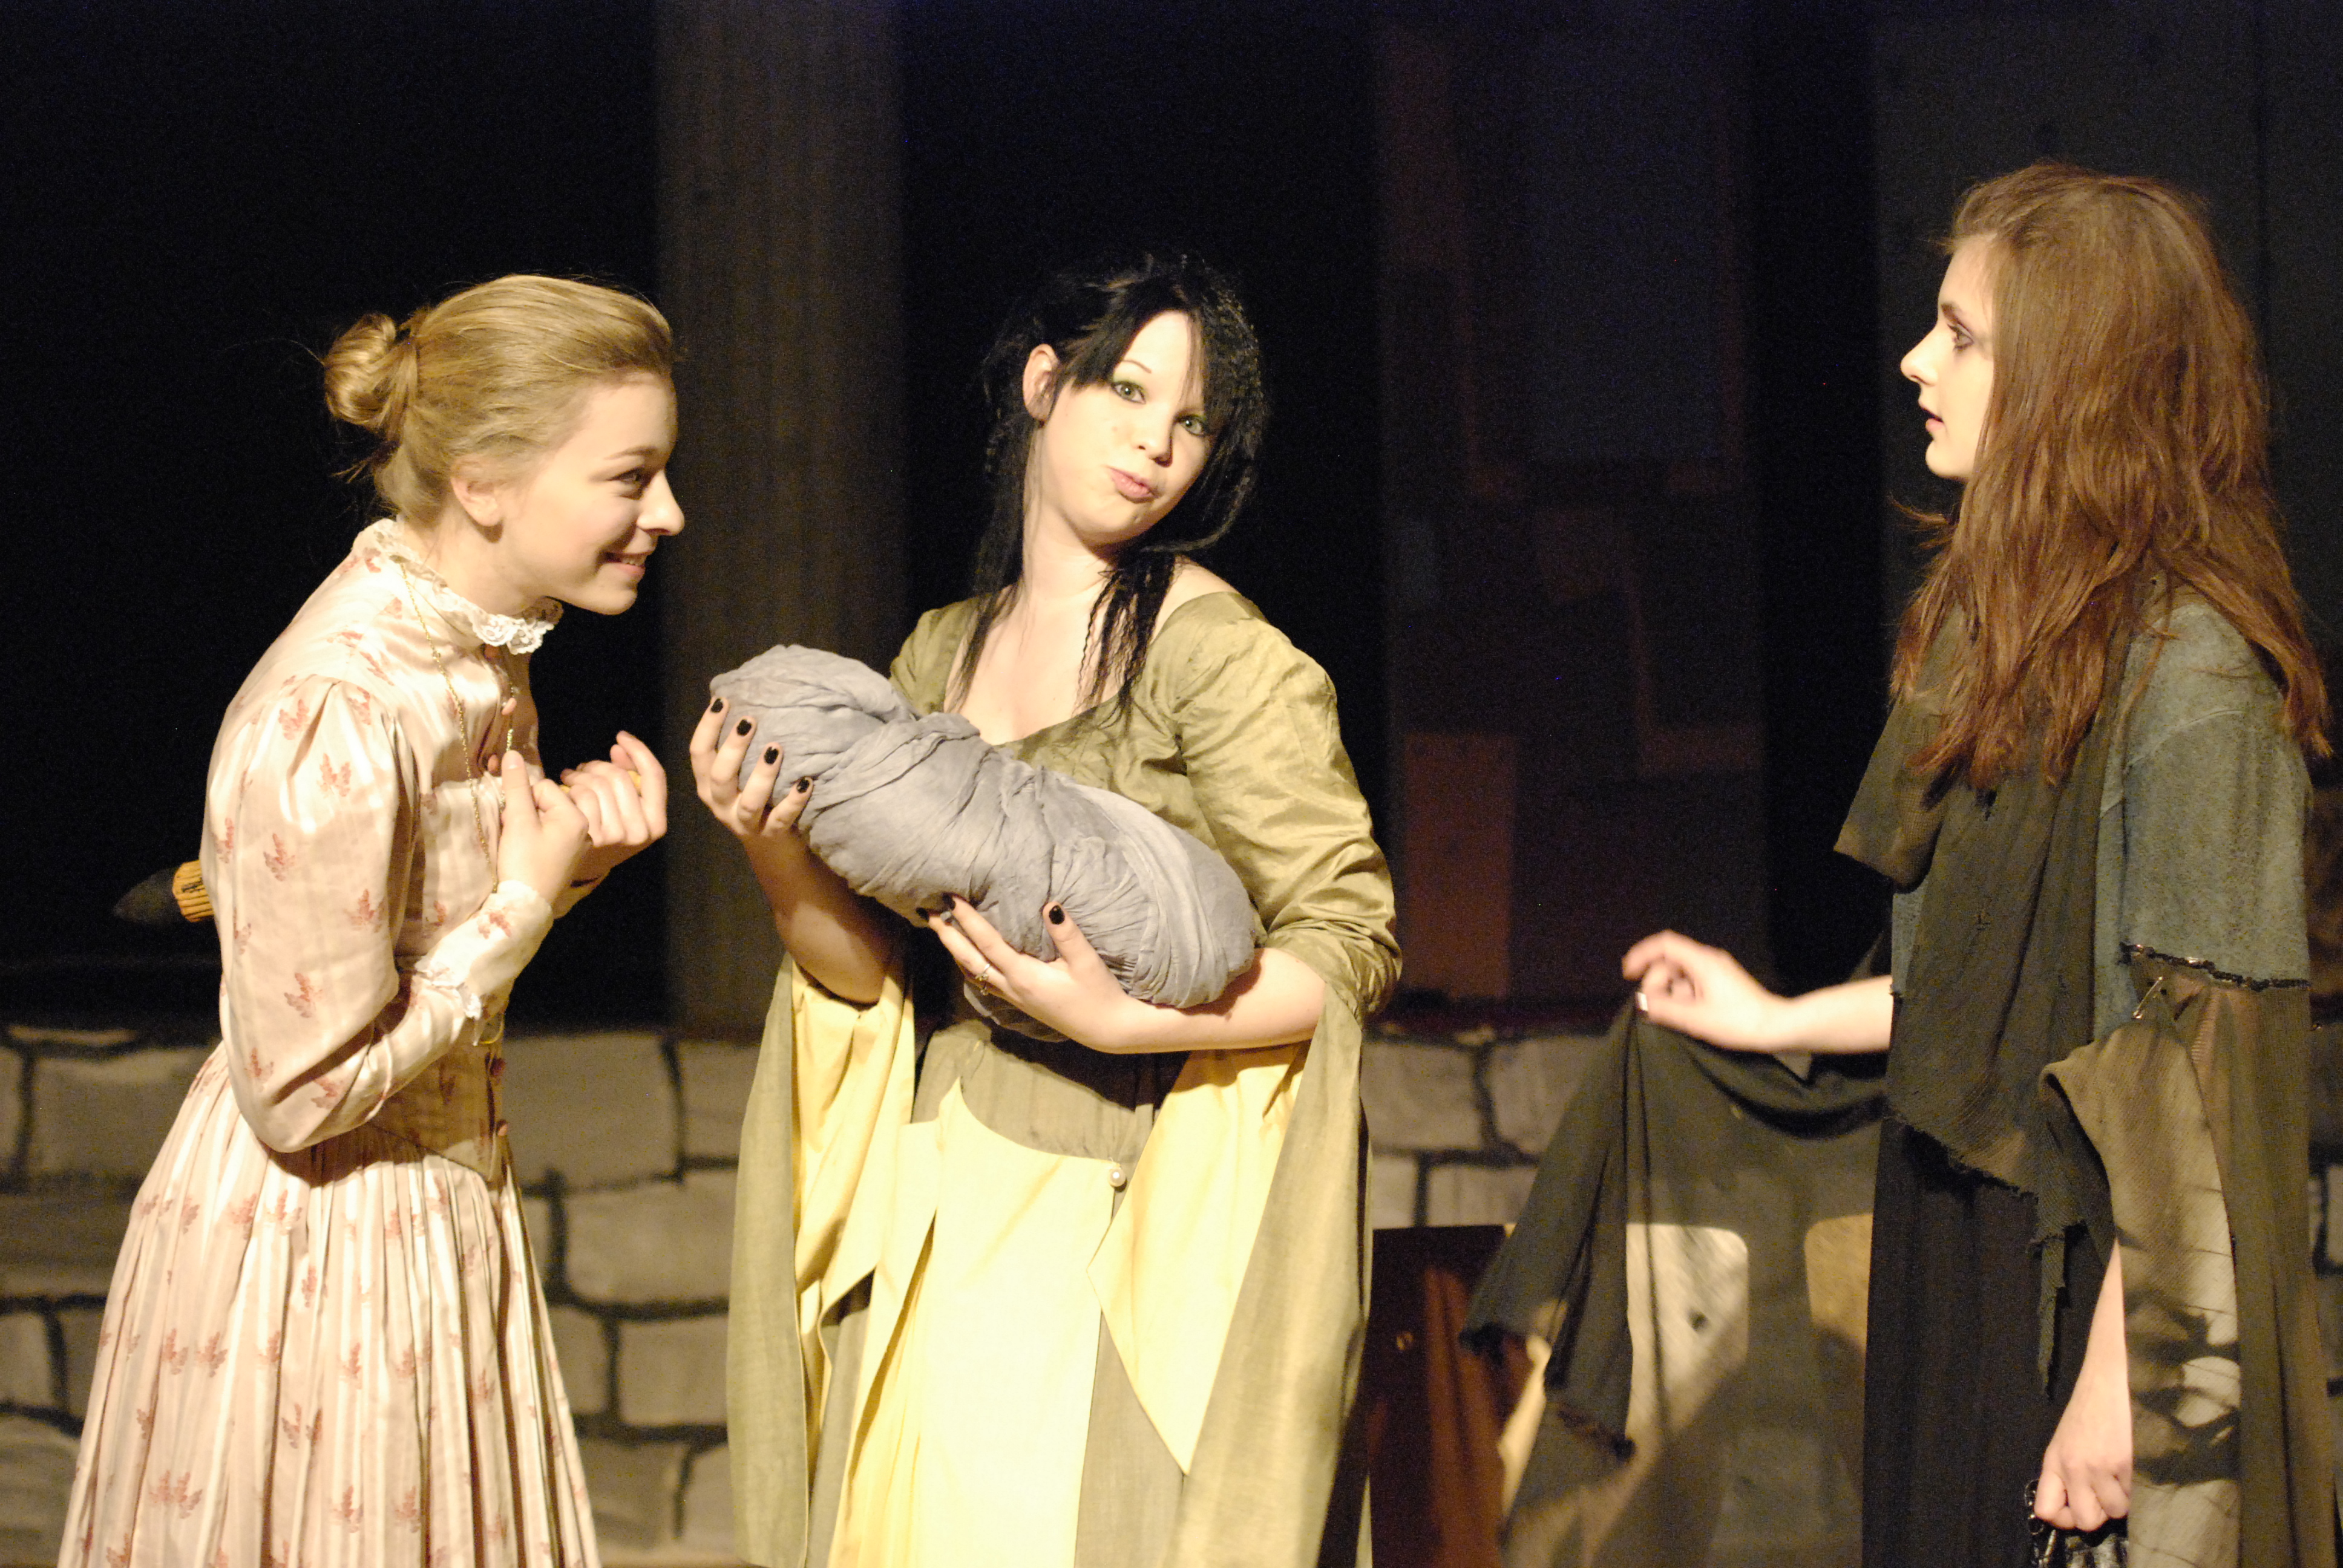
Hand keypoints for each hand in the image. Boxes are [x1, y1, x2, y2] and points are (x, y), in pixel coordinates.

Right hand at [495, 748, 590, 902]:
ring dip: (536, 819)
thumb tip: (513, 754)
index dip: (524, 800)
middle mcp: (586, 828)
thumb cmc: (522, 862)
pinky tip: (532, 848)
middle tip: (521, 830)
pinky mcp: (571, 854)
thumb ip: (516, 786)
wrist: (524, 906)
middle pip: (553, 797)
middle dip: (532, 807)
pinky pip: (557, 830)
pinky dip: (542, 832)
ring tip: (525, 839)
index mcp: (577, 817)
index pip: (546, 787)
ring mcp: (580, 842)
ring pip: (555, 813)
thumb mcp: (517, 821)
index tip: (517, 821)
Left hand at [559, 730, 668, 888]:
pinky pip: (581, 794)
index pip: (654, 776)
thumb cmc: (604, 830)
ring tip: (572, 777)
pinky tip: (563, 788)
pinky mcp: (590, 835)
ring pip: (599, 783)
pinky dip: (570, 785)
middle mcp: (639, 832)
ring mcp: (615, 836)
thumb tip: (619, 747)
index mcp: (656, 824)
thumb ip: (630, 778)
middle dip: (599, 764)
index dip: (639, 751)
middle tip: (584, 768)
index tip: (620, 737)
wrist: (578, 867)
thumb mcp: (629, 810)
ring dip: (581, 772)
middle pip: (620, 776)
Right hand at [687, 699, 814, 873]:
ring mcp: (745, 822)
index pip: (699, 753)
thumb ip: (734, 748)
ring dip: (762, 774)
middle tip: (750, 720)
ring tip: (776, 748)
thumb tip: (741, 698)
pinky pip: (781, 818)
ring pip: (749, 800)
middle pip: (720, 775)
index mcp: (708, 784)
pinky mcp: (770, 834)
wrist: (771, 848)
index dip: (707, 727)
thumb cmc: (755, 797)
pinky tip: (806, 782)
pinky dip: (794, 800)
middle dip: (733, 747)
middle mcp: (721, 803)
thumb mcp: (736, 775)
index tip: (723, 701)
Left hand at [928, 896, 1156, 1050]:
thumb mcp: (1086, 962)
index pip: (988, 943)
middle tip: (927, 911)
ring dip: (954, 949)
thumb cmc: (1099, 994)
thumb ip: (1066, 933)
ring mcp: (1013, 997)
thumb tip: (1048, 904)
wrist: (1106, 1029)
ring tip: (941, 929)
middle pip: (969, 959)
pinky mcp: (1019, 1002)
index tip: (952, 897)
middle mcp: (1012, 988)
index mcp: (1025, 976)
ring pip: (972, 972)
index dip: (968, 919)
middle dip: (947, 935)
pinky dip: (969, 964)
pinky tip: (967, 956)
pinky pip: (983, 980)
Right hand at [1621, 930, 1790, 1050]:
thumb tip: (1641, 1002)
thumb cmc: (1738, 1022)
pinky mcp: (1721, 983)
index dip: (1642, 955)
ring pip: (1680, 975)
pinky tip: (1690, 1017)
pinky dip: (1684, 998)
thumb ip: (1664, 1009)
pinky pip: (1692, 984)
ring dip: (1672, 995)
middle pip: (1669, 962)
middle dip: (1657, 984)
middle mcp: (1708, 960)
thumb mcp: (1696, 1018)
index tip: (1629, 974)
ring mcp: (1716, 971)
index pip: (1665, 944)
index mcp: (1702, 961)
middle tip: (1657, 1010)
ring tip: (1681, 1018)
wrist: (1778, 1027)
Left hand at [2035, 1254, 2131, 1529]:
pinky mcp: (2127, 1462)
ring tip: (2128, 1466)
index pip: (2046, 1511)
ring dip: (2128, 1496)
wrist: (2116, 1370)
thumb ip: (2069, 1473)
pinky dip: (2145, 1484)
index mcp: (2055, 1459)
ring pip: (2118, 1511)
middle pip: (2087, 1521)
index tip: (2079, 1509)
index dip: (2064, 1519)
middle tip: (2110, 1487)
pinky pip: (2140, 1495)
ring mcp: (2099, 1466)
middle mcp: (2073, 1466)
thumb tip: (2077, 1513)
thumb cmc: (2096, 1405)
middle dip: (2103, 1510)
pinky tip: (2140, 1458)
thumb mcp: (2071, 1437)